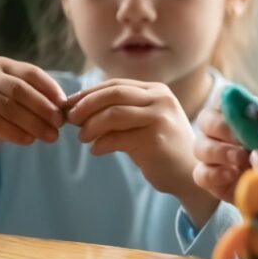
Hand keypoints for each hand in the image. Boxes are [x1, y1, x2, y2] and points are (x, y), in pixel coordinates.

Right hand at [0, 57, 65, 166]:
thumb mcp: (16, 100)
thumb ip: (36, 98)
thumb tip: (65, 109)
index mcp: (1, 65)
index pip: (30, 73)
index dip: (50, 88)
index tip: (65, 105)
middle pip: (19, 90)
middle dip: (43, 107)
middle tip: (60, 123)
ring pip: (8, 108)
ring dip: (33, 123)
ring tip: (50, 136)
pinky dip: (14, 133)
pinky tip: (29, 140)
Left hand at [64, 78, 196, 193]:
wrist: (188, 174)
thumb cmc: (161, 148)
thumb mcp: (144, 122)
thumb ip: (121, 111)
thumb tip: (78, 108)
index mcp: (157, 91)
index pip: (115, 84)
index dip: (88, 94)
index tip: (69, 105)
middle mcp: (161, 99)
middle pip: (113, 93)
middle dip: (85, 105)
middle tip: (70, 119)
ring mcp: (160, 118)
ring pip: (113, 114)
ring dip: (90, 126)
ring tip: (82, 137)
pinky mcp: (155, 139)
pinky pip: (117, 138)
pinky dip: (100, 144)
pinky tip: (96, 151)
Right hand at [192, 98, 252, 202]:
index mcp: (232, 113)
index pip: (221, 97)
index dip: (226, 100)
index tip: (237, 107)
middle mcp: (215, 130)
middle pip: (205, 120)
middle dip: (222, 128)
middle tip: (241, 139)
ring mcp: (208, 153)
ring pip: (200, 147)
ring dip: (220, 151)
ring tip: (241, 158)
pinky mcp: (207, 177)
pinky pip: (200, 174)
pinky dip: (215, 174)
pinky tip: (232, 174)